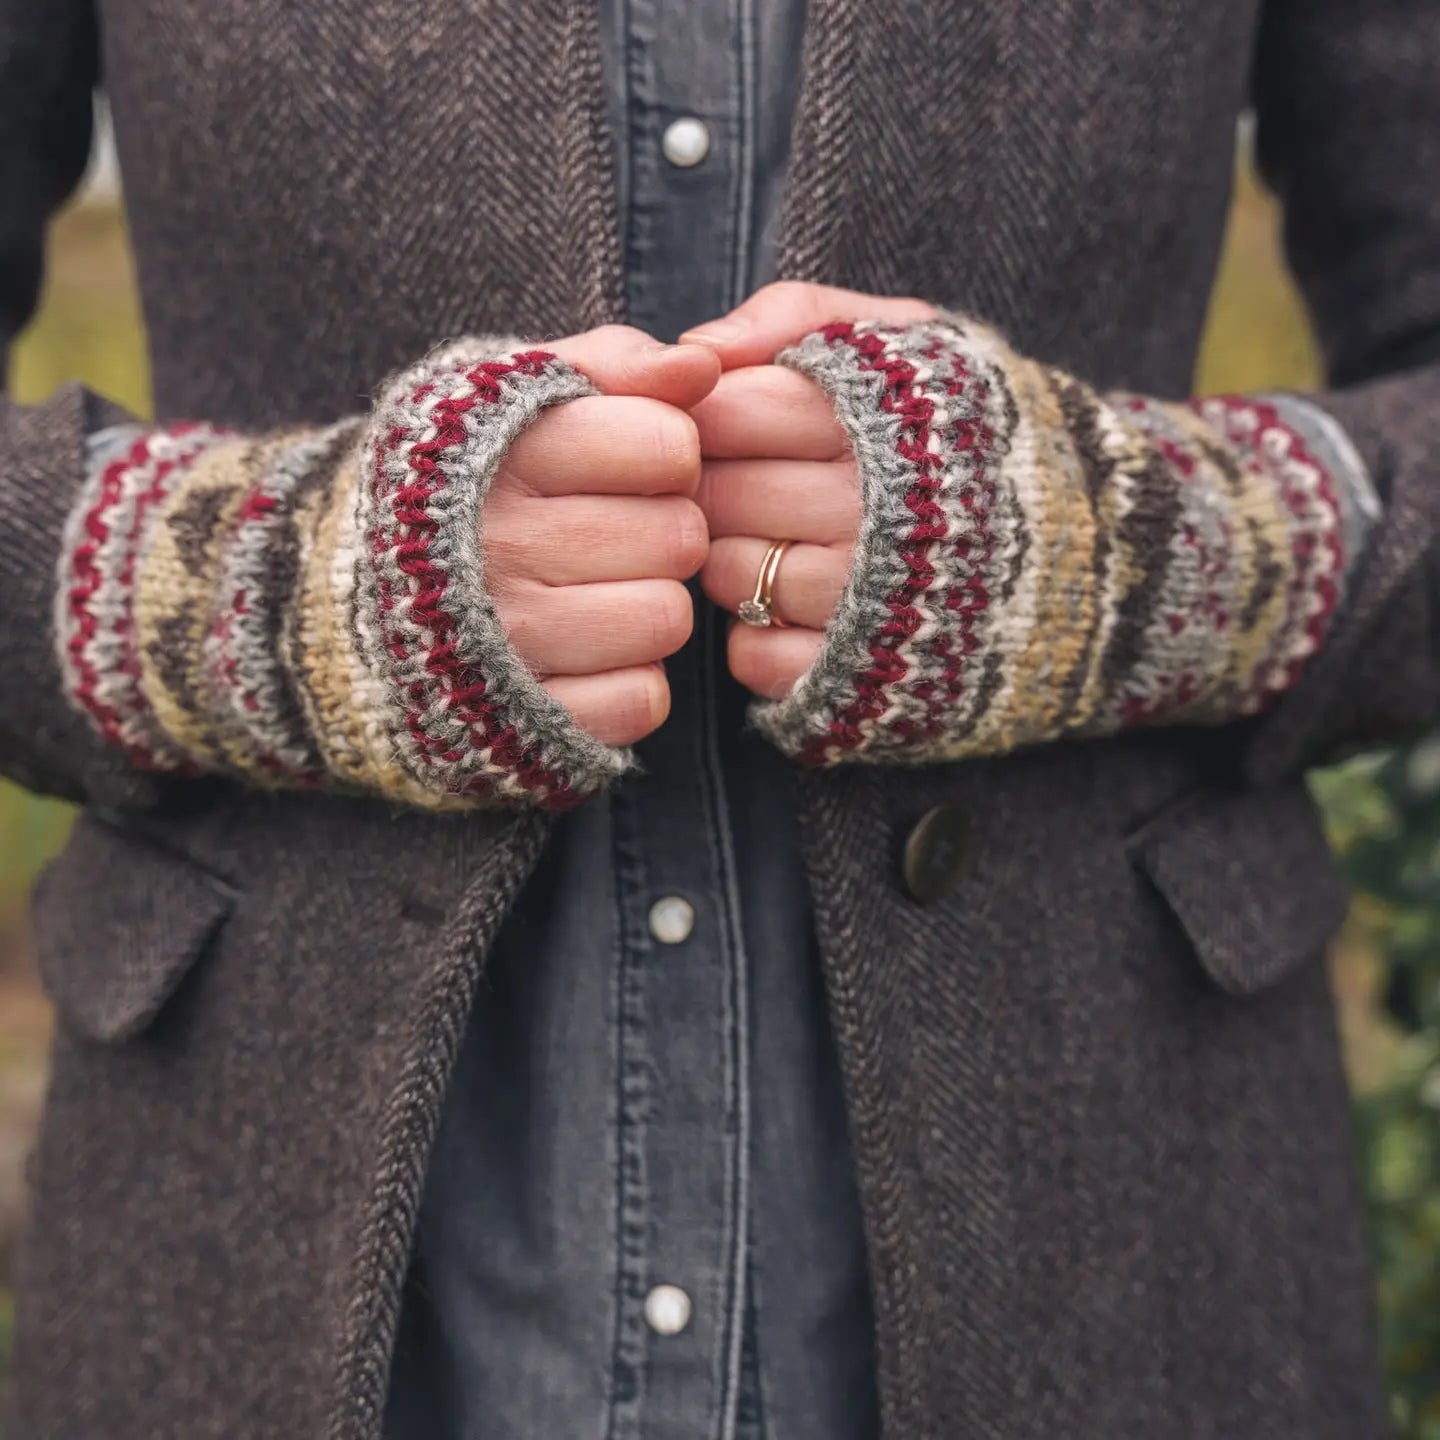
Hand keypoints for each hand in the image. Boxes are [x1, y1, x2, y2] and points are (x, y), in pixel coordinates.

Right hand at [485, 326, 719, 744]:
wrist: (325, 602)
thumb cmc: (451, 484)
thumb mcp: (507, 397)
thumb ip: (609, 364)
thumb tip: (701, 366)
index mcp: (502, 455)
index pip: (668, 445)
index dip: (663, 451)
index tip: (624, 463)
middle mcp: (498, 549)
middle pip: (679, 537)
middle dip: (660, 529)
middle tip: (609, 535)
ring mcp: (507, 646)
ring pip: (667, 619)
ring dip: (647, 606)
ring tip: (592, 592)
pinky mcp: (523, 726)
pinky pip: (644, 700)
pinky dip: (625, 681)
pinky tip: (579, 654)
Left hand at [682, 282, 934, 698]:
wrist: (1102, 557)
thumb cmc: (972, 435)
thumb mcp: (910, 339)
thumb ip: (800, 315)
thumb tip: (694, 349)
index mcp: (890, 423)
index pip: (738, 408)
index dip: (716, 411)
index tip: (732, 418)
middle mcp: (885, 517)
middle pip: (725, 494)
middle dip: (717, 482)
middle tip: (742, 481)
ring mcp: (876, 610)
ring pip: (733, 576)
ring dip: (732, 559)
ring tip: (773, 541)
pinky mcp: (864, 685)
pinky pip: (756, 658)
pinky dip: (756, 636)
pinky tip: (792, 610)